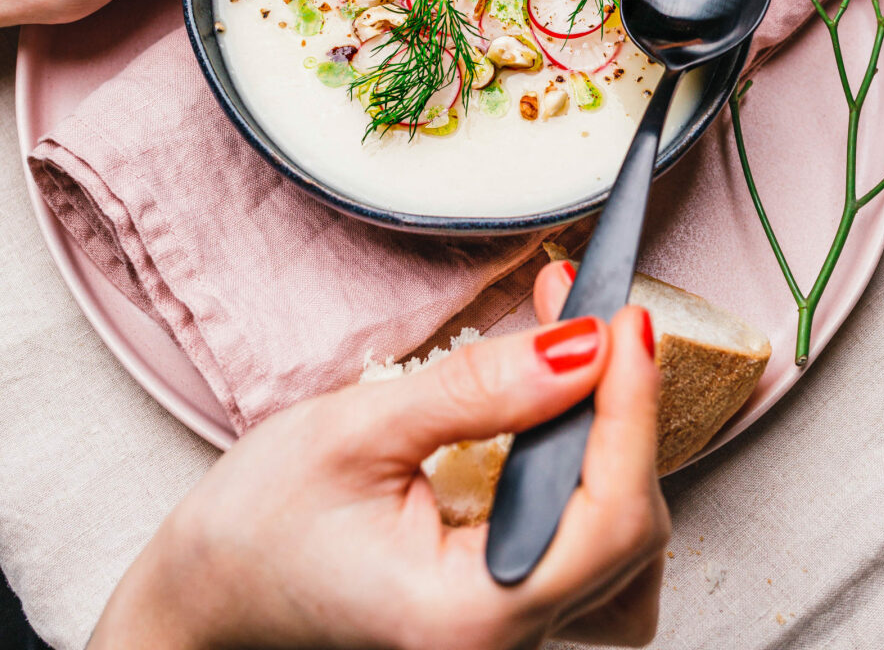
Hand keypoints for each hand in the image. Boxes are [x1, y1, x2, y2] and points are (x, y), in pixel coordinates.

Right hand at [90, 261, 668, 649]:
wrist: (206, 592)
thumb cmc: (256, 525)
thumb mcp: (355, 431)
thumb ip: (476, 392)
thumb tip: (582, 347)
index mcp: (468, 614)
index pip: (607, 514)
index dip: (630, 406)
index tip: (623, 319)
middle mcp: (503, 642)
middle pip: (628, 532)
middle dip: (623, 407)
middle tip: (591, 312)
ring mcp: (507, 635)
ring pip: (625, 559)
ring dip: (621, 455)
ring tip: (585, 366)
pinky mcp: (501, 609)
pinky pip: (587, 562)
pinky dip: (595, 488)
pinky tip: (565, 430)